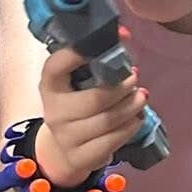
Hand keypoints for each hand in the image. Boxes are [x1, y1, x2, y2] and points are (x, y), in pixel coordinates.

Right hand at [36, 46, 146, 185]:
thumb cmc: (76, 106)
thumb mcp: (76, 84)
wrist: (62, 149)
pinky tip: (137, 118)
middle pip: (95, 99)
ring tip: (142, 97)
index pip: (56, 66)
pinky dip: (130, 127)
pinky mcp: (79, 157)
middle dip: (122, 88)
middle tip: (135, 78)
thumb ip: (94, 63)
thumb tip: (123, 34)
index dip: (77, 54)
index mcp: (50, 85)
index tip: (110, 42)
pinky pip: (112, 141)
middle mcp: (54, 111)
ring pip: (107, 121)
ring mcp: (65, 137)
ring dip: (131, 107)